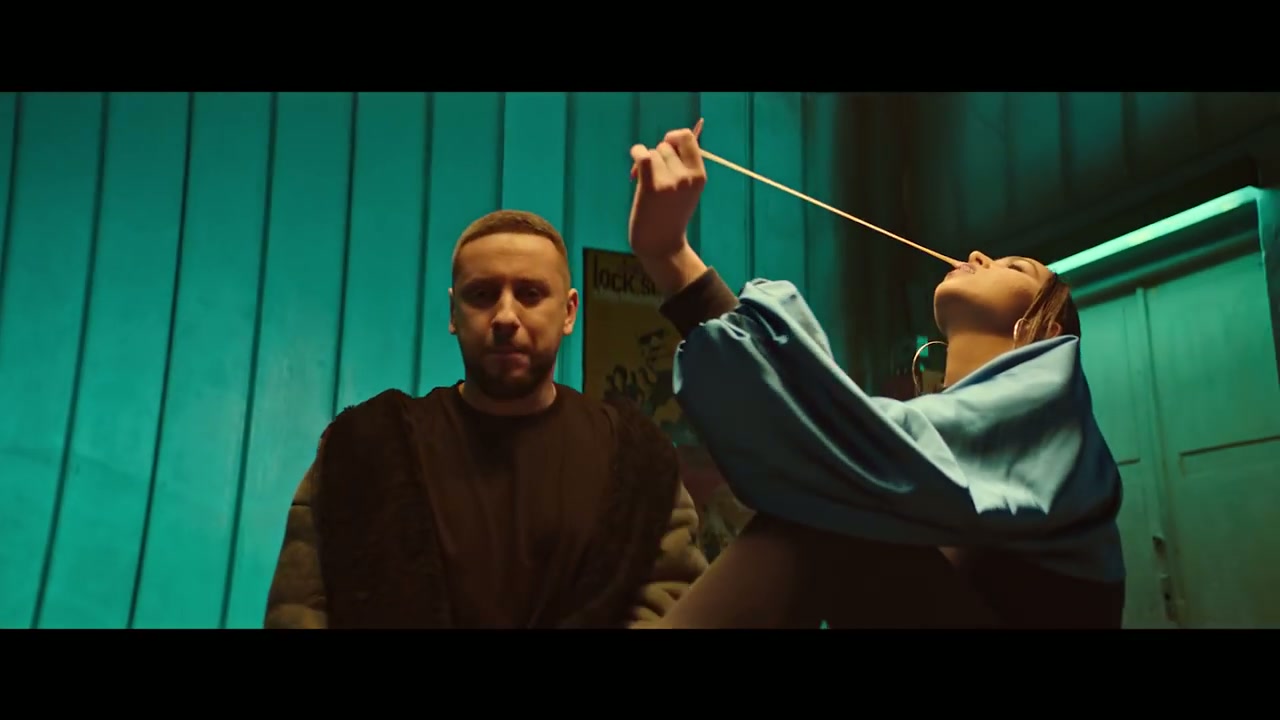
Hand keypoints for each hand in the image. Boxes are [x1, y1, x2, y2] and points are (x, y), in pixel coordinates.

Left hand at [628, 121, 705, 260]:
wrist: (661, 245)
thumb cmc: (671, 216)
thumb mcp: (686, 190)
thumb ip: (682, 166)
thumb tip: (668, 139)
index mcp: (699, 176)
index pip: (688, 138)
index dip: (675, 137)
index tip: (667, 144)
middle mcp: (687, 177)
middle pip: (665, 146)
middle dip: (657, 157)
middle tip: (655, 176)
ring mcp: (670, 182)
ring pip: (652, 153)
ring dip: (646, 163)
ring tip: (646, 182)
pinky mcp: (652, 187)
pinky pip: (642, 156)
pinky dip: (636, 154)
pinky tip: (634, 166)